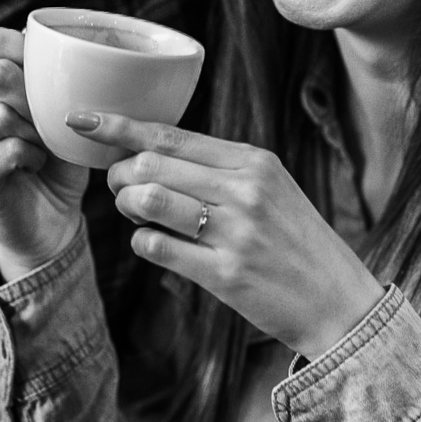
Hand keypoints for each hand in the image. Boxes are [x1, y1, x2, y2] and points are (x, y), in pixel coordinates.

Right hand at [0, 27, 88, 280]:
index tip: (52, 76)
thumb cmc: (58, 163)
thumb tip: (64, 47)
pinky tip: (35, 165)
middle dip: (35, 96)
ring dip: (36, 132)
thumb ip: (53, 83)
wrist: (52, 222)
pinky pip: (8, 149)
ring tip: (42, 148)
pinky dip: (32, 156)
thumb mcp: (61, 116)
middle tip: (48, 123)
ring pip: (2, 113)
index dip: (26, 50)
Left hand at [67, 110, 383, 357]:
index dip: (119, 126)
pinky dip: (143, 242)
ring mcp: (236, 232)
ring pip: (148, 200)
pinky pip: (156, 247)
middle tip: (121, 189)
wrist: (338, 302)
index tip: (82, 119)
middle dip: (120, 176)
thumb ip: (220, 169)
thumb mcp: (272, 189)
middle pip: (151, 165)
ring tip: (136, 215)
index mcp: (254, 161)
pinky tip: (156, 244)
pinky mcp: (226, 274)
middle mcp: (245, 190)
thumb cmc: (297, 243)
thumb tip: (152, 154)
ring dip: (127, 207)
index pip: (171, 135)